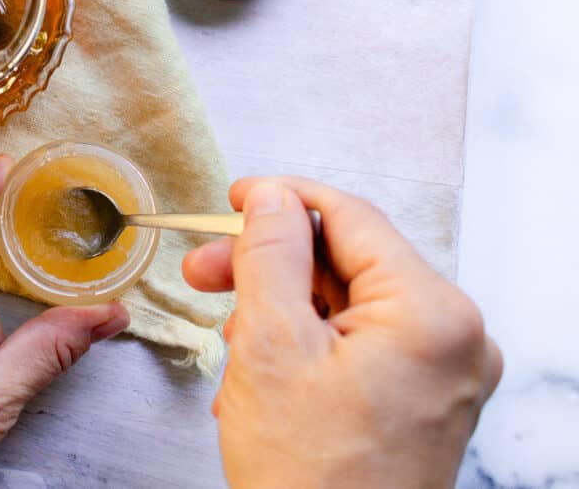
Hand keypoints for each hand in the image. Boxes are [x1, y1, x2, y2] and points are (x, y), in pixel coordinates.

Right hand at [183, 178, 501, 488]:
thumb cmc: (309, 479)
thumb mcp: (271, 347)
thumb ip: (270, 256)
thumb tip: (272, 199)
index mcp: (431, 314)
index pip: (352, 218)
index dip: (283, 201)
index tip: (236, 198)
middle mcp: (453, 338)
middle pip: (348, 263)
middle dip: (270, 264)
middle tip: (207, 270)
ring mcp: (441, 371)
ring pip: (348, 303)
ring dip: (282, 306)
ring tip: (230, 335)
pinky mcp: (421, 397)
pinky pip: (358, 342)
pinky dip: (307, 341)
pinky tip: (261, 363)